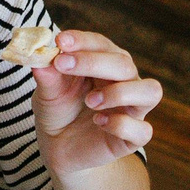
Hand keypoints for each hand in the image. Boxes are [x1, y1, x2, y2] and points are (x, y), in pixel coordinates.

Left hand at [29, 29, 161, 173]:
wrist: (59, 148)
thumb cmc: (58, 112)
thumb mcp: (48, 93)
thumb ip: (47, 76)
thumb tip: (39, 57)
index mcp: (105, 63)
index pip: (101, 44)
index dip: (82, 41)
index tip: (60, 41)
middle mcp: (125, 81)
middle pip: (124, 64)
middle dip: (93, 62)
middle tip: (63, 65)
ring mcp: (132, 109)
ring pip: (150, 91)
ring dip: (120, 92)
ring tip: (91, 101)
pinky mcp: (133, 138)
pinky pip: (142, 130)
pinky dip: (121, 125)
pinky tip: (99, 122)